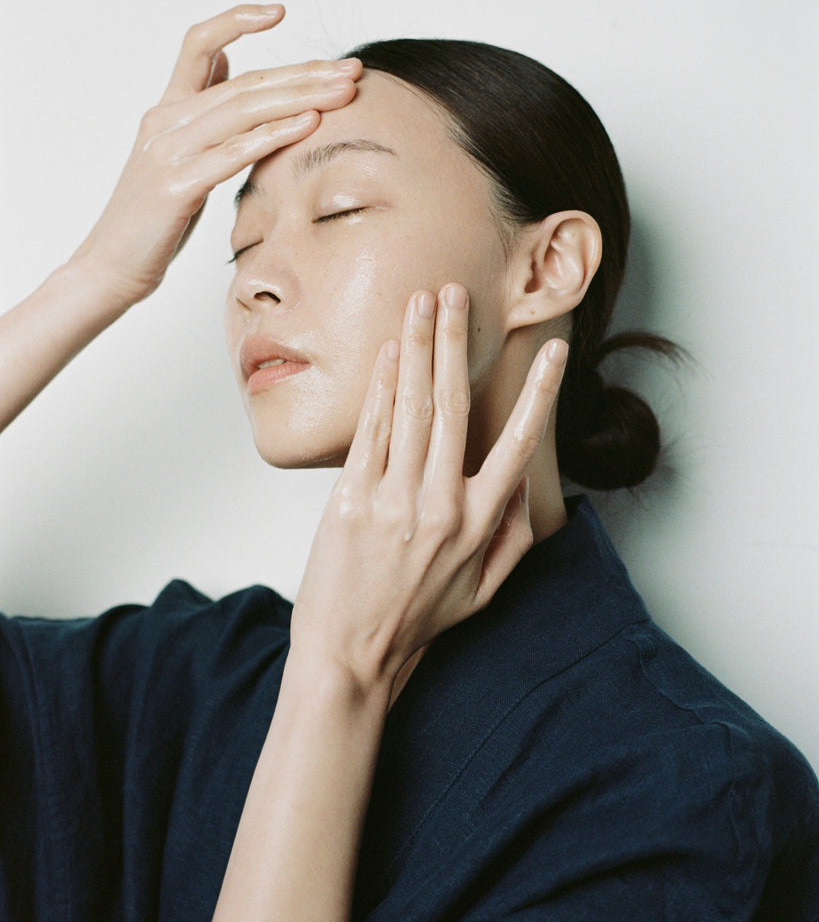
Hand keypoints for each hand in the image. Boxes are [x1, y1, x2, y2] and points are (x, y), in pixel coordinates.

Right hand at [70, 3, 360, 305]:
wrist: (110, 266)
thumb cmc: (153, 218)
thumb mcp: (178, 155)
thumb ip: (201, 110)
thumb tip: (226, 66)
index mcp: (167, 110)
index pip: (199, 43)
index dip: (237, 19)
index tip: (281, 11)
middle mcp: (166, 121)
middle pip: (244, 81)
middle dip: (303, 73)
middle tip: (350, 69)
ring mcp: (169, 151)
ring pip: (243, 109)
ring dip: (301, 97)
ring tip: (344, 92)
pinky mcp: (176, 186)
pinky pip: (234, 152)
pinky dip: (275, 135)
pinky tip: (310, 125)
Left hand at [292, 283, 567, 689]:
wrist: (351, 654)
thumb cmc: (419, 619)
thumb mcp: (484, 591)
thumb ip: (514, 537)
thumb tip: (528, 487)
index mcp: (479, 523)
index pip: (518, 444)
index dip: (540, 393)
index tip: (553, 352)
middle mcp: (440, 504)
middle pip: (454, 405)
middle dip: (456, 341)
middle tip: (456, 292)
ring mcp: (392, 499)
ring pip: (412, 407)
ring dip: (418, 348)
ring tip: (422, 302)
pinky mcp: (350, 499)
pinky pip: (370, 431)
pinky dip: (380, 386)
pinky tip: (387, 351)